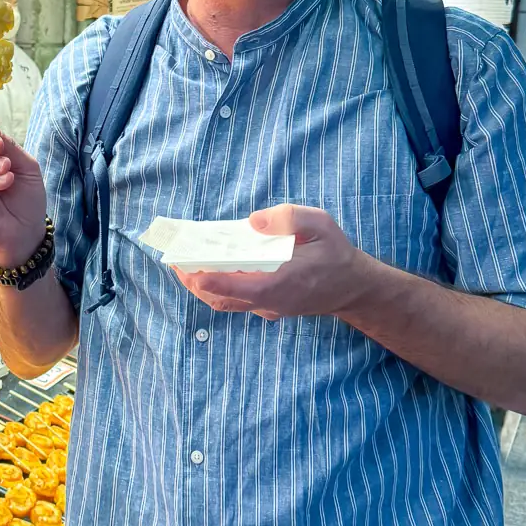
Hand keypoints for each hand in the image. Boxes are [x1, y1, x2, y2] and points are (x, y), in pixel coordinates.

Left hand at [174, 205, 373, 320]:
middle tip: (173, 259)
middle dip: (192, 280)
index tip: (186, 267)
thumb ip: (290, 217)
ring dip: (199, 286)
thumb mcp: (322, 224)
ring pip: (224, 303)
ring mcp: (266, 308)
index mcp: (280, 282)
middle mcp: (269, 301)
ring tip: (180, 264)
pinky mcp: (266, 308)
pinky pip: (234, 302)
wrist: (352, 288)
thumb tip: (254, 220)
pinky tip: (205, 269)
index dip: (208, 278)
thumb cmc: (335, 253)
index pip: (235, 287)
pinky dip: (215, 288)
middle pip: (219, 297)